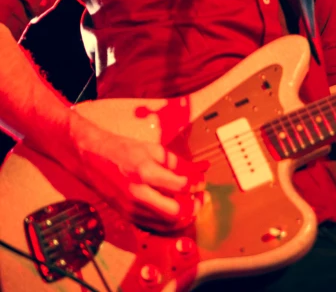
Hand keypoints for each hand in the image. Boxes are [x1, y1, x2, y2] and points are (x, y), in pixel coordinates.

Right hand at [69, 117, 207, 231]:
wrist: (93, 158)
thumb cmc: (123, 150)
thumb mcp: (152, 149)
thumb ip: (176, 163)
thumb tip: (195, 172)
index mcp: (145, 172)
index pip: (180, 186)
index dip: (196, 184)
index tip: (201, 181)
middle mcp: (138, 194)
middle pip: (175, 212)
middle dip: (193, 207)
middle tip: (200, 198)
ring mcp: (131, 208)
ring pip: (165, 224)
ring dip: (183, 216)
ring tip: (191, 205)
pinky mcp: (127, 216)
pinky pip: (153, 227)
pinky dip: (168, 223)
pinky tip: (175, 212)